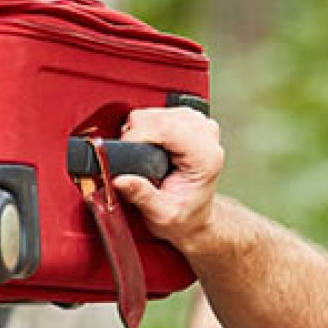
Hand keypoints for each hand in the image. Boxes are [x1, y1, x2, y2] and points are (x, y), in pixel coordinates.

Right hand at [111, 106, 224, 249]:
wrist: (196, 217)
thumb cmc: (184, 217)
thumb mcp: (161, 214)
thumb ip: (141, 195)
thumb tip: (120, 179)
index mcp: (205, 157)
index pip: (167, 127)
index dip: (138, 134)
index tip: (125, 150)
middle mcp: (207, 137)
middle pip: (161, 115)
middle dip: (138, 133)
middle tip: (134, 160)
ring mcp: (201, 126)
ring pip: (160, 110)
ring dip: (144, 129)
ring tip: (144, 155)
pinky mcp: (193, 122)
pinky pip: (164, 111)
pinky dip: (151, 125)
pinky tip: (153, 144)